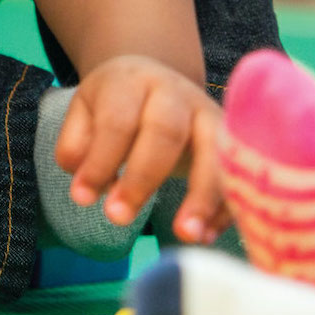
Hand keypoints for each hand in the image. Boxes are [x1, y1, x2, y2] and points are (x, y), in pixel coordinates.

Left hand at [57, 54, 230, 243]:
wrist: (158, 79)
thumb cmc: (118, 105)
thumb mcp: (86, 112)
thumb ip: (77, 144)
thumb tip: (86, 186)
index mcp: (133, 83)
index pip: (117, 121)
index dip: (101, 160)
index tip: (82, 198)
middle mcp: (176, 94)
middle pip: (165, 131)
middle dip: (142, 178)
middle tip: (118, 218)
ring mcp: (209, 115)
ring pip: (214, 150)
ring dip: (203, 196)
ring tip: (186, 234)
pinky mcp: (233, 140)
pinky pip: (237, 173)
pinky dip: (225, 207)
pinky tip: (205, 235)